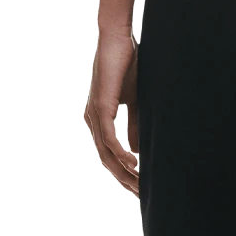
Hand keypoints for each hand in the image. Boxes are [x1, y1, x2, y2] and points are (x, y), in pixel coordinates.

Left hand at [85, 27, 140, 193]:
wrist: (119, 40)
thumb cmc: (128, 66)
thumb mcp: (136, 102)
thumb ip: (136, 125)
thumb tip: (138, 150)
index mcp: (99, 119)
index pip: (109, 154)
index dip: (123, 172)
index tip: (140, 186)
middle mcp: (93, 120)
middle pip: (106, 159)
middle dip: (124, 178)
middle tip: (142, 194)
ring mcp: (95, 115)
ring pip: (106, 153)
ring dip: (124, 170)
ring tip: (140, 184)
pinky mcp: (101, 108)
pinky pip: (110, 138)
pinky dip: (122, 153)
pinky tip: (134, 164)